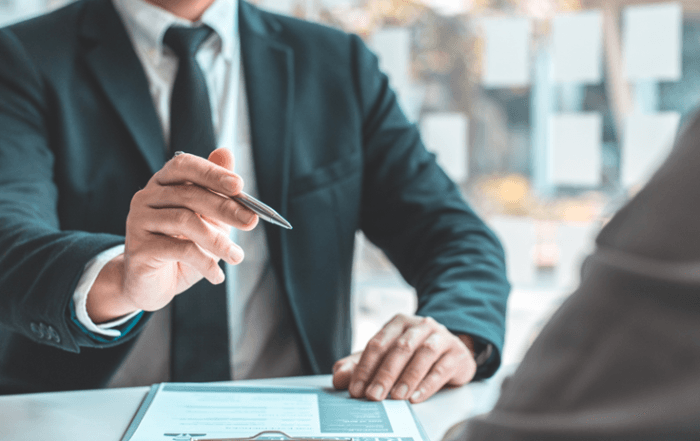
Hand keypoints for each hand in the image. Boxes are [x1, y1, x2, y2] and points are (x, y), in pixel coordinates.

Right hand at [86, 149, 257, 322]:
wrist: (152, 285)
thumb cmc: (183, 248)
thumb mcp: (207, 219)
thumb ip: (217, 191)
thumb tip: (227, 152)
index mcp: (164, 183)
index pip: (185, 166)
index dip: (212, 172)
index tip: (239, 186)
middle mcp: (146, 197)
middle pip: (189, 195)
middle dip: (225, 208)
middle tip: (251, 221)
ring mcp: (138, 221)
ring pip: (185, 221)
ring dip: (218, 241)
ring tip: (237, 256)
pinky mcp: (138, 248)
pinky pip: (179, 250)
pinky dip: (205, 263)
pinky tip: (217, 275)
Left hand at [332, 314, 476, 402]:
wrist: (451, 351)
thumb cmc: (413, 354)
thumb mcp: (384, 357)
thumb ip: (359, 366)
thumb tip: (339, 378)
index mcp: (398, 323)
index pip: (377, 343)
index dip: (364, 367)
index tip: (355, 389)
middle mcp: (420, 325)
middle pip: (399, 348)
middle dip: (384, 374)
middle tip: (373, 396)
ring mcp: (441, 337)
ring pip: (422, 354)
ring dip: (407, 377)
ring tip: (396, 397)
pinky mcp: (456, 354)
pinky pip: (441, 368)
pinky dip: (427, 384)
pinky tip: (416, 397)